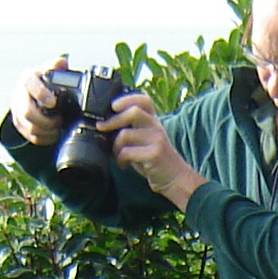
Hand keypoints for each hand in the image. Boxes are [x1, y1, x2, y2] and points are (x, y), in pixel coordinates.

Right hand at [11, 56, 70, 147]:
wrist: (31, 92)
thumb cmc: (44, 81)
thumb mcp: (50, 71)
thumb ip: (56, 67)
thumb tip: (62, 62)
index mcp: (28, 79)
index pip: (31, 86)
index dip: (41, 95)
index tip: (53, 103)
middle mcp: (19, 94)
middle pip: (26, 111)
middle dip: (45, 120)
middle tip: (59, 121)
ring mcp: (17, 110)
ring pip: (29, 127)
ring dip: (46, 131)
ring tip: (58, 129)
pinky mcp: (19, 123)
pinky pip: (30, 136)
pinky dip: (43, 138)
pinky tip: (53, 135)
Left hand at [105, 91, 205, 208]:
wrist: (176, 180)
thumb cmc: (155, 161)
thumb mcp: (146, 141)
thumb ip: (132, 131)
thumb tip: (105, 125)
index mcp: (154, 122)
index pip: (144, 100)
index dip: (127, 99)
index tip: (113, 106)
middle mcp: (156, 127)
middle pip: (134, 112)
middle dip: (113, 120)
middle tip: (101, 127)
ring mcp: (157, 140)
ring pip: (126, 134)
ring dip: (115, 146)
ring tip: (117, 155)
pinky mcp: (154, 154)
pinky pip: (128, 152)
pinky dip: (120, 159)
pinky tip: (124, 165)